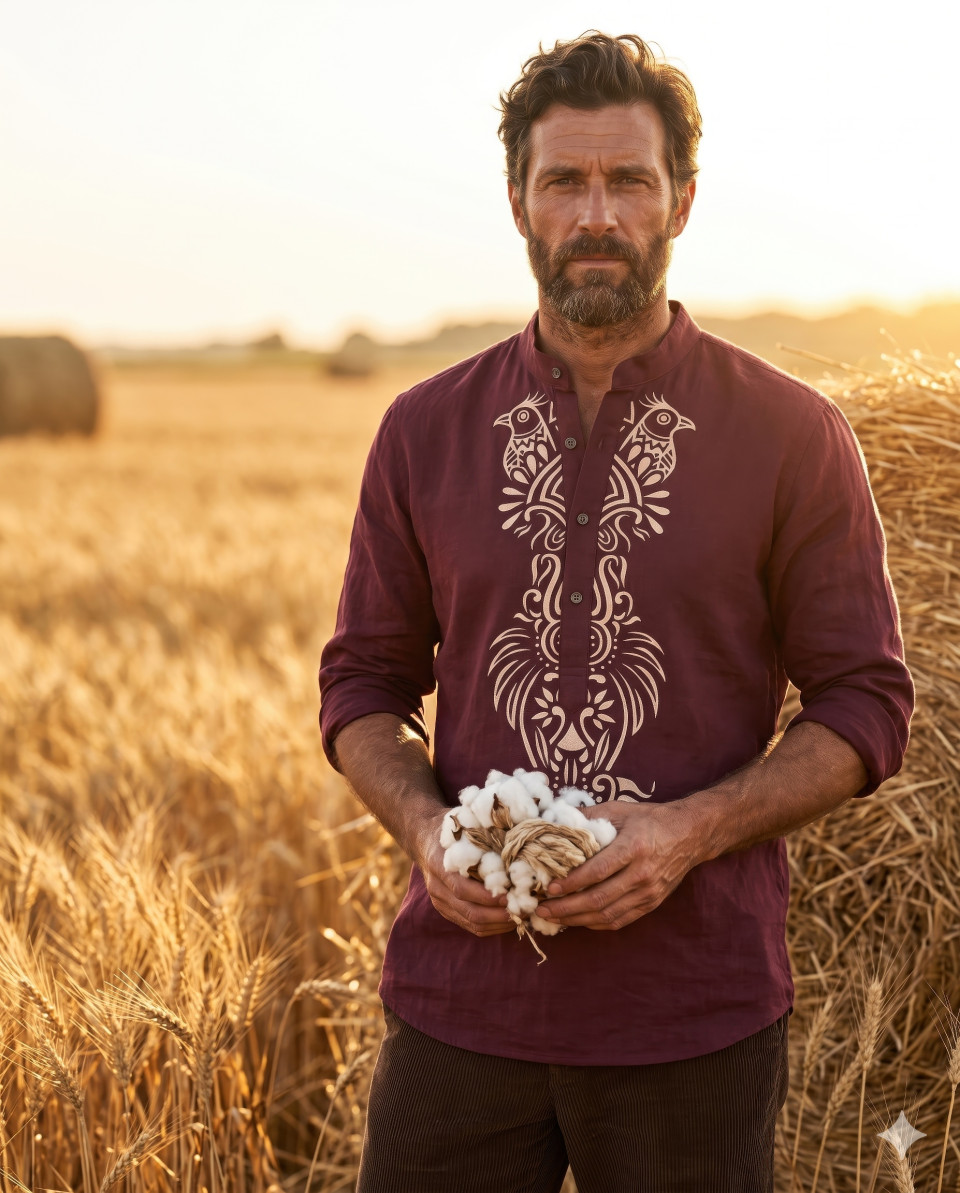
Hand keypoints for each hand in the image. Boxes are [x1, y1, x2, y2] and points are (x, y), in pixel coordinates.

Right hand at [415, 812, 514, 937]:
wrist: (423, 839)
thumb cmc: (451, 829)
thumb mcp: (463, 824)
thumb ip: (482, 832)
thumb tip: (516, 835)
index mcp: (438, 864)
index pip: (462, 889)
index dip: (487, 896)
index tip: (511, 895)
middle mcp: (437, 887)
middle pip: (469, 911)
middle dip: (499, 915)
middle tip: (525, 909)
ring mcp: (440, 902)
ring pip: (471, 923)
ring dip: (499, 924)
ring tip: (522, 915)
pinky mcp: (446, 911)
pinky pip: (470, 926)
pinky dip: (492, 926)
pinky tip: (510, 918)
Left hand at [535, 799, 704, 930]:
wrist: (690, 834)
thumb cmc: (650, 819)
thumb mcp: (619, 810)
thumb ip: (588, 815)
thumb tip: (553, 818)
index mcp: (633, 848)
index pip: (597, 872)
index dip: (571, 884)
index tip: (548, 889)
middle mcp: (641, 874)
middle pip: (599, 899)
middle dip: (566, 908)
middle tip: (541, 909)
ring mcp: (648, 893)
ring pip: (607, 915)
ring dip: (576, 919)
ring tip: (553, 918)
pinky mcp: (651, 904)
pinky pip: (620, 920)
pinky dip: (596, 923)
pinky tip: (578, 920)